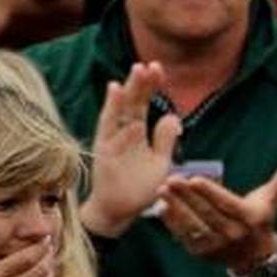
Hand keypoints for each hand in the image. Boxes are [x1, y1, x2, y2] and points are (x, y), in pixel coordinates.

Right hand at [81, 62, 180, 237]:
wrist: (120, 212)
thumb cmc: (139, 189)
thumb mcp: (160, 163)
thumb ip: (165, 141)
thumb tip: (173, 116)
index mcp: (138, 133)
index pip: (145, 104)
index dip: (151, 87)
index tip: (159, 69)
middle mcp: (124, 132)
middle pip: (133, 102)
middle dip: (142, 84)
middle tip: (151, 65)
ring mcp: (112, 139)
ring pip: (121, 109)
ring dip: (129, 90)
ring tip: (137, 70)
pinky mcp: (103, 149)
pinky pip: (109, 127)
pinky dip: (113, 109)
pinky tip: (116, 91)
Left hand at [159, 161, 276, 271]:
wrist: (254, 257)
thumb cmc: (260, 220)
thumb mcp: (271, 200)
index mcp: (248, 218)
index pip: (226, 203)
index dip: (209, 192)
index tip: (194, 179)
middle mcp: (232, 234)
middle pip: (206, 213)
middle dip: (186, 196)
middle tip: (170, 179)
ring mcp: (216, 245)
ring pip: (193, 224)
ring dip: (175, 208)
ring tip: (162, 191)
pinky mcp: (202, 252)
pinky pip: (185, 236)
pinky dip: (172, 223)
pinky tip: (163, 208)